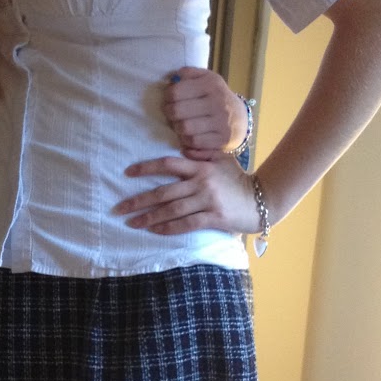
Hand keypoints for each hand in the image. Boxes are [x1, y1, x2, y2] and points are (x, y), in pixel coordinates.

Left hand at [114, 153, 260, 237]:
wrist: (261, 200)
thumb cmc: (238, 180)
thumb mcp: (222, 160)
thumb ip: (202, 154)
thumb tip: (183, 150)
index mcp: (200, 167)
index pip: (168, 164)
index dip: (146, 168)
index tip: (128, 173)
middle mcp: (201, 182)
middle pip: (163, 191)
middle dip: (138, 200)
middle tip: (119, 208)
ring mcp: (207, 201)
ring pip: (171, 210)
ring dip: (149, 217)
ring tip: (132, 222)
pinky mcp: (213, 218)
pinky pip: (186, 224)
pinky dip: (168, 228)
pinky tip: (155, 231)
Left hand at [163, 68, 247, 158]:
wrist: (241, 119)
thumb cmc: (216, 97)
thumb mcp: (207, 79)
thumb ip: (189, 74)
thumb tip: (173, 77)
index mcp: (211, 85)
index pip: (175, 92)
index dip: (167, 97)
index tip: (169, 99)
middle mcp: (218, 103)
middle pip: (177, 111)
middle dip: (169, 113)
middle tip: (171, 113)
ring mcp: (221, 123)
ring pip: (184, 128)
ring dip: (177, 128)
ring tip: (179, 124)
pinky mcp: (222, 140)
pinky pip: (194, 142)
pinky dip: (186, 140)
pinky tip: (188, 135)